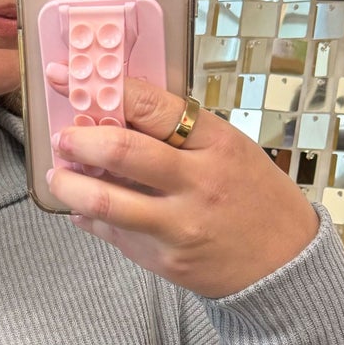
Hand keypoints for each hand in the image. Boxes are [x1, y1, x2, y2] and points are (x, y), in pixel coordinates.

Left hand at [42, 65, 320, 299]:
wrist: (284, 264)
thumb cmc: (254, 198)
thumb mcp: (229, 149)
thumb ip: (177, 134)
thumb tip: (113, 116)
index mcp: (215, 143)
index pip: (149, 105)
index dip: (101, 89)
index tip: (66, 80)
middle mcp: (196, 182)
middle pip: (121, 151)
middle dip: (79, 140)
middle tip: (63, 138)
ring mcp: (178, 225)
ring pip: (105, 201)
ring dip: (69, 186)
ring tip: (59, 177)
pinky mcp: (164, 259)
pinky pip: (112, 234)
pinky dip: (88, 217)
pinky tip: (83, 209)